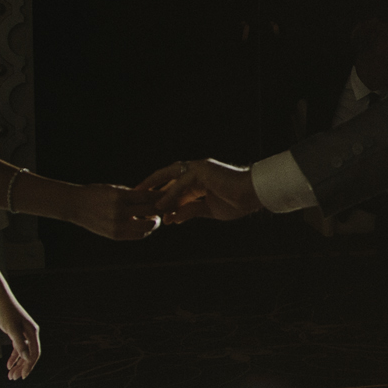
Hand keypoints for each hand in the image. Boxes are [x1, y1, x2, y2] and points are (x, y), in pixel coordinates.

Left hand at [0, 289, 43, 379]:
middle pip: (29, 355)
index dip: (29, 366)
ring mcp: (23, 333)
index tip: (23, 376)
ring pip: (23, 353)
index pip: (34, 353)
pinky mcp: (16, 332)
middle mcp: (30, 333)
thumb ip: (19, 343)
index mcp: (33, 332)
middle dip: (22, 368)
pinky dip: (13, 357)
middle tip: (13, 378)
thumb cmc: (5, 311)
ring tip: (10, 375)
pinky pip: (17, 348)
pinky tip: (8, 365)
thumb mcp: (11, 329)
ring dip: (17, 364)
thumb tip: (26, 358)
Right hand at [63, 182, 163, 240]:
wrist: (75, 205)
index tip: (171, 195)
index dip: (162, 196)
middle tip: (170, 207)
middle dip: (163, 209)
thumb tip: (155, 198)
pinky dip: (144, 231)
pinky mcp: (115, 235)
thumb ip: (133, 195)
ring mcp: (117, 225)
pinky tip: (144, 225)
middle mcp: (120, 211)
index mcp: (120, 196)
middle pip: (151, 211)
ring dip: (154, 222)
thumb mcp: (114, 189)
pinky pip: (137, 235)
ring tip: (154, 218)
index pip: (148, 196)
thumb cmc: (96, 193)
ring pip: (147, 227)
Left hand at [140, 158, 263, 222]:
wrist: (252, 195)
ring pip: (172, 179)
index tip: (145, 204)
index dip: (159, 194)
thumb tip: (171, 219)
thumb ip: (189, 211)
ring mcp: (199, 169)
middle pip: (167, 177)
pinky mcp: (202, 170)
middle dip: (150, 186)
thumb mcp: (208, 210)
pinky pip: (182, 183)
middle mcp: (196, 172)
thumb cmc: (236, 201)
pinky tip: (160, 205)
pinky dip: (171, 195)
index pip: (173, 186)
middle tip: (134, 196)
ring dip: (157, 191)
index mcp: (198, 180)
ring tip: (142, 202)